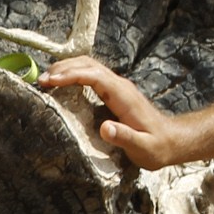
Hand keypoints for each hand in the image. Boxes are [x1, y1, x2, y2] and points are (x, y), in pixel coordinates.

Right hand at [38, 57, 191, 169]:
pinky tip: (61, 84)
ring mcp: (117, 87)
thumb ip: (125, 138)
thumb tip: (104, 128)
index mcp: (123, 95)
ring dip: (67, 69)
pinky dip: (73, 75)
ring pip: (89, 67)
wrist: (172, 141)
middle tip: (41, 81)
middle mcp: (119, 85)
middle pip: (89, 65)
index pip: (93, 76)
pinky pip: (91, 76)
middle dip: (63, 69)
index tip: (50, 82)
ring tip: (45, 80)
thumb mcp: (143, 148)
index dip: (70, 75)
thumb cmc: (157, 146)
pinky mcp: (114, 92)